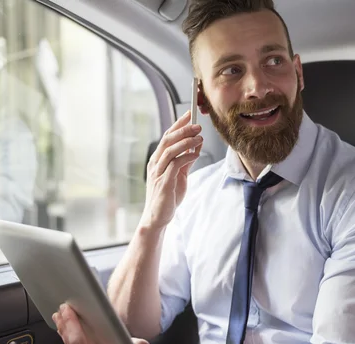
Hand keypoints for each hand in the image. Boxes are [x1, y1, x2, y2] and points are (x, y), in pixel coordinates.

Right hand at [141, 110, 202, 227]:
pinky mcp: (164, 182)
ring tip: (200, 137)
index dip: (178, 124)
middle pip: (167, 140)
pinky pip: (175, 164)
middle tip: (198, 125)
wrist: (158, 217)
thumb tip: (196, 147)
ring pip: (170, 150)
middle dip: (183, 129)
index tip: (189, 114)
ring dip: (186, 141)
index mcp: (157, 160)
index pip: (167, 137)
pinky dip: (186, 156)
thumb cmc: (168, 196)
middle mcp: (155, 163)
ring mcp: (158, 172)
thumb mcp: (179, 175)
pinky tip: (196, 153)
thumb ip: (186, 161)